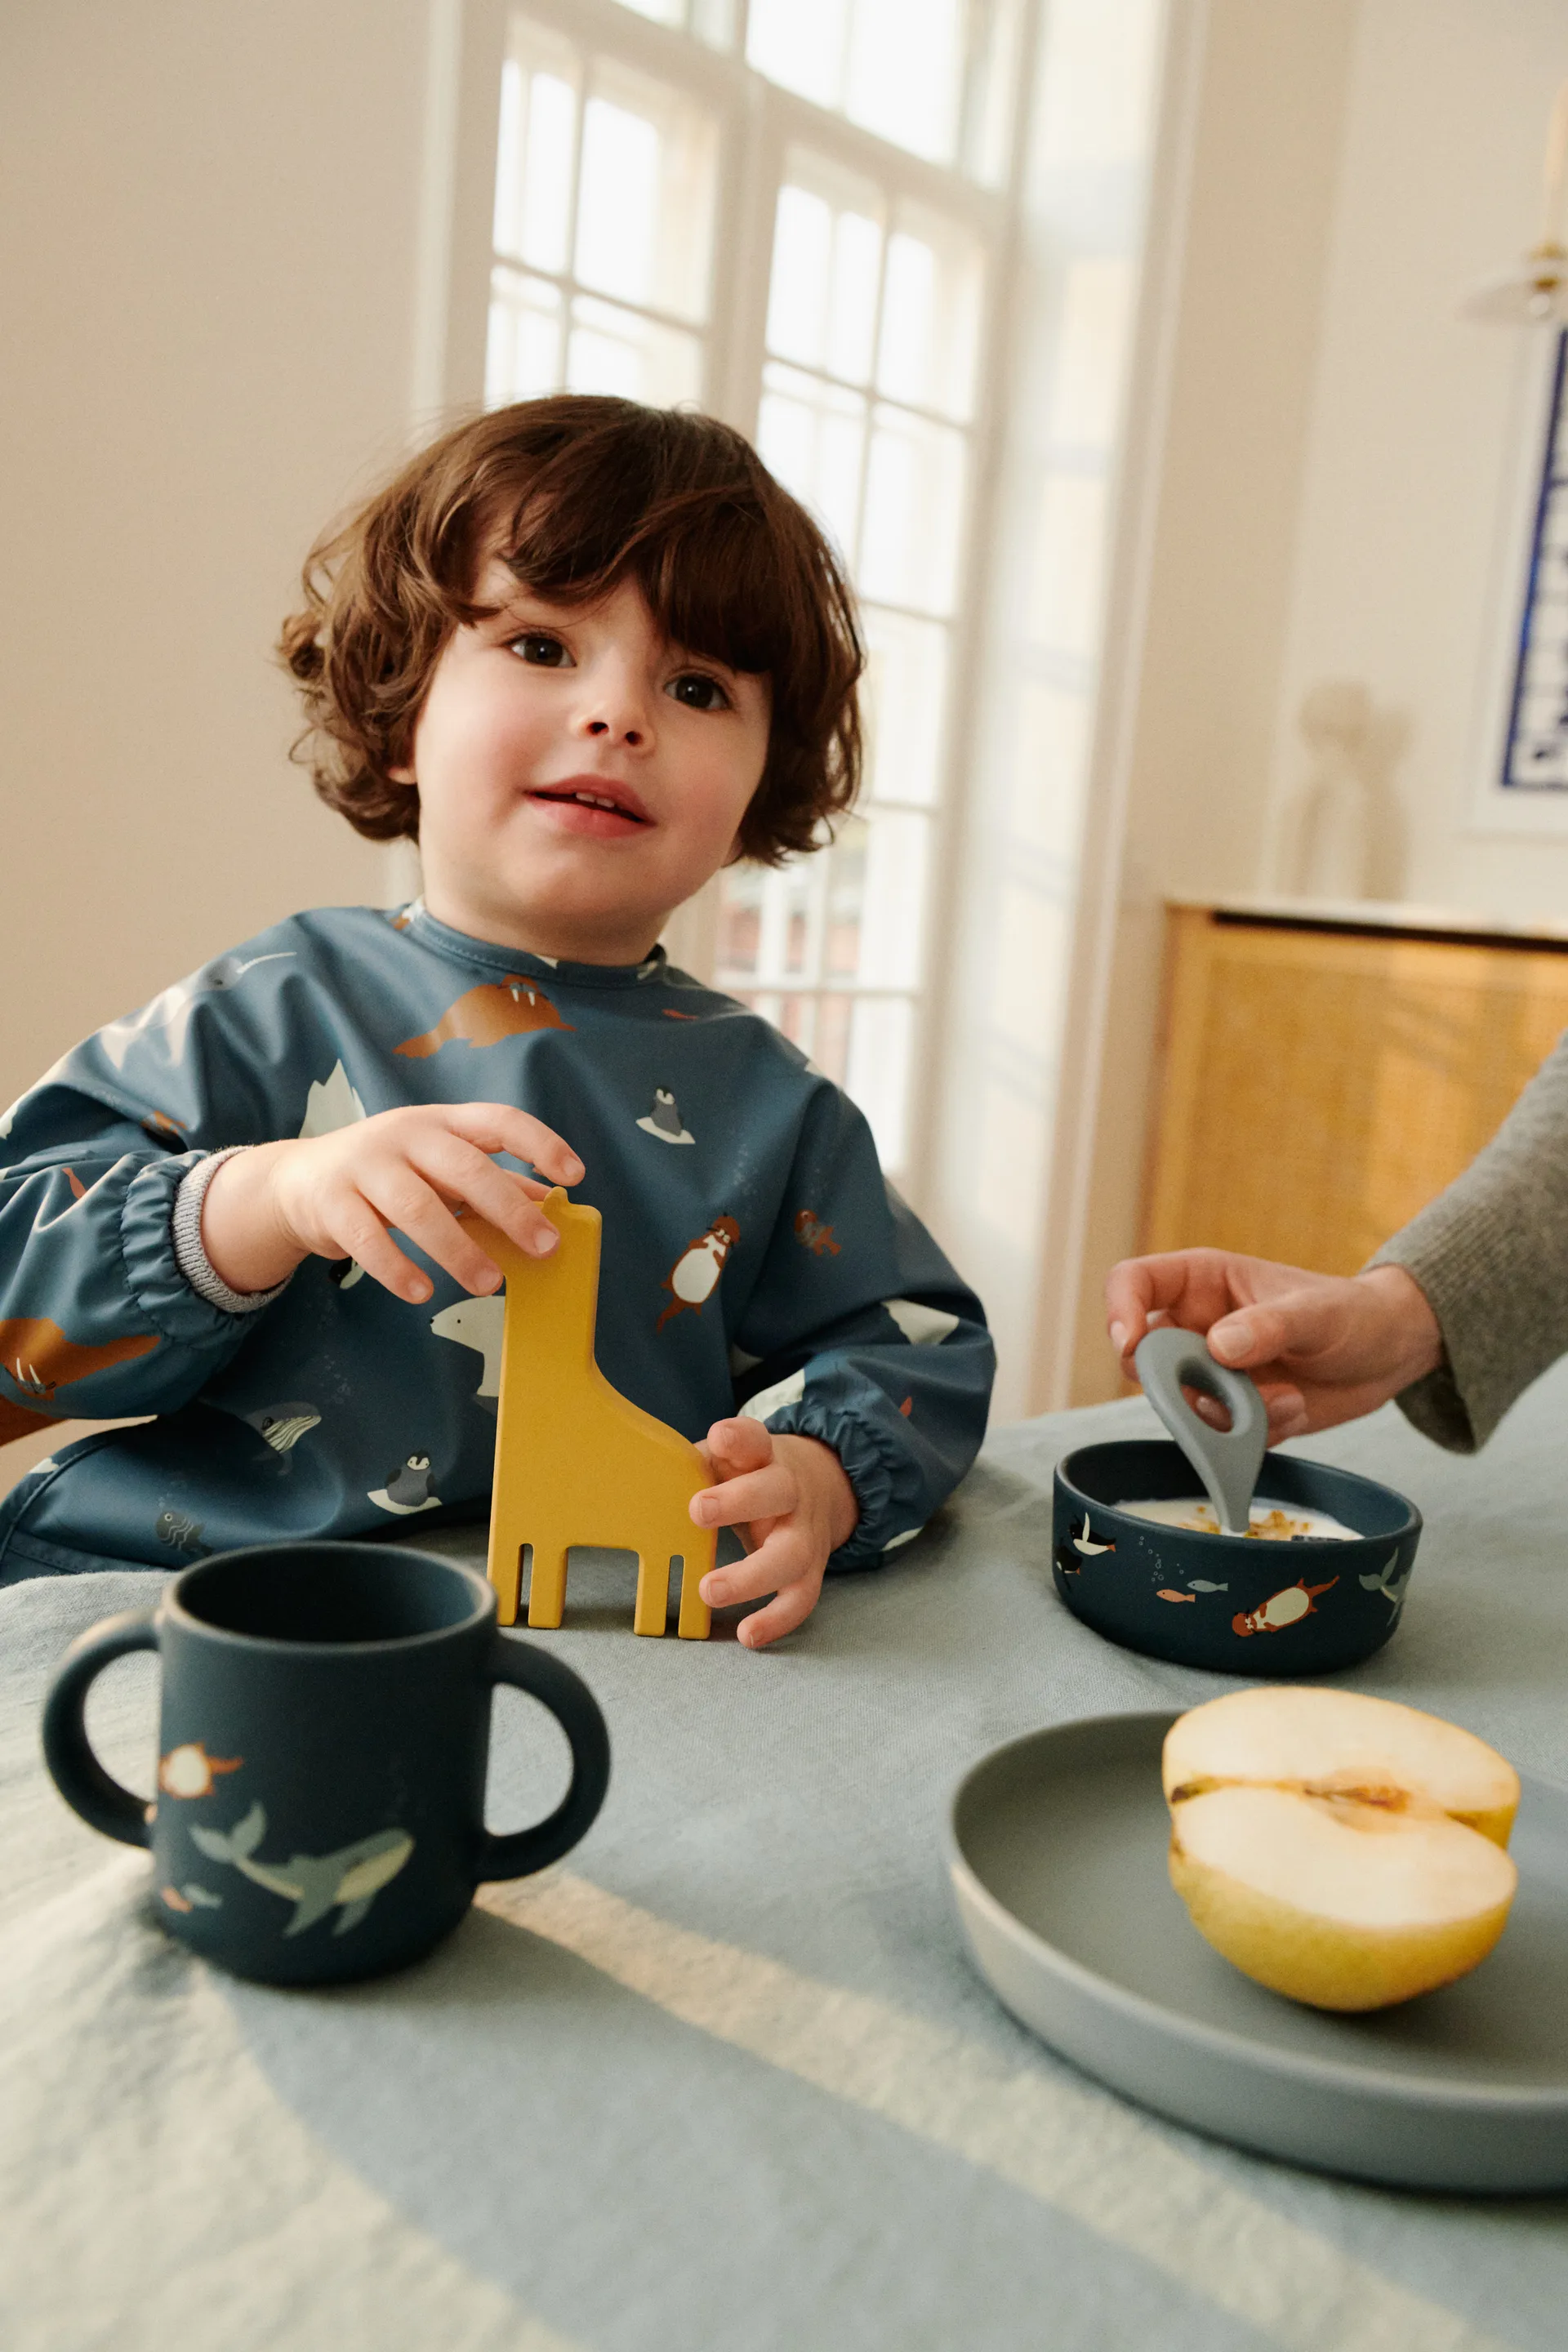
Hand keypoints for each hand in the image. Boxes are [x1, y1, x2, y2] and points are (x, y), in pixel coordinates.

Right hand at [200, 1103, 583, 1302]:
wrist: (296, 1181)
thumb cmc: (387, 1173)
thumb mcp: (438, 1167)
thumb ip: (490, 1181)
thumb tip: (550, 1203)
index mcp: (441, 1122)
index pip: (498, 1119)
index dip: (539, 1143)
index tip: (574, 1175)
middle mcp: (404, 1135)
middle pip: (463, 1166)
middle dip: (509, 1209)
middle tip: (545, 1247)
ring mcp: (364, 1165)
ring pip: (417, 1207)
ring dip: (458, 1249)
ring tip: (490, 1284)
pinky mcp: (330, 1202)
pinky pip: (367, 1239)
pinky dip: (397, 1269)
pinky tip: (422, 1293)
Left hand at [690, 1419, 858, 1649]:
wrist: (819, 1485)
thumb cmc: (750, 1475)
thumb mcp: (727, 1459)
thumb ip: (693, 1467)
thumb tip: (635, 1480)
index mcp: (764, 1457)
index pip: (756, 1439)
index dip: (739, 1438)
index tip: (720, 1437)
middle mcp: (791, 1491)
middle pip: (777, 1491)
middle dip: (741, 1501)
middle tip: (698, 1511)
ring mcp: (805, 1532)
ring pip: (791, 1554)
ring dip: (751, 1576)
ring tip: (707, 1591)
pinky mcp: (811, 1570)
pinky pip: (801, 1598)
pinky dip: (776, 1620)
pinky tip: (747, 1635)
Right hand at [1104, 1249, 1443, 1438]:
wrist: (1388, 1355)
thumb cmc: (1352, 1312)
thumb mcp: (1318, 1313)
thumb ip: (1269, 1326)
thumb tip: (1217, 1348)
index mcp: (1202, 1283)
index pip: (1133, 1284)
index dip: (1120, 1312)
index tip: (1132, 1346)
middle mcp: (1195, 1328)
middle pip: (1143, 1358)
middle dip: (1178, 1384)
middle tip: (1223, 1394)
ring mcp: (1211, 1374)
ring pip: (1183, 1406)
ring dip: (1231, 1413)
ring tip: (1288, 1400)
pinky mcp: (1230, 1413)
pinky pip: (1219, 1436)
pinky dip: (1255, 1432)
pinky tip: (1295, 1409)